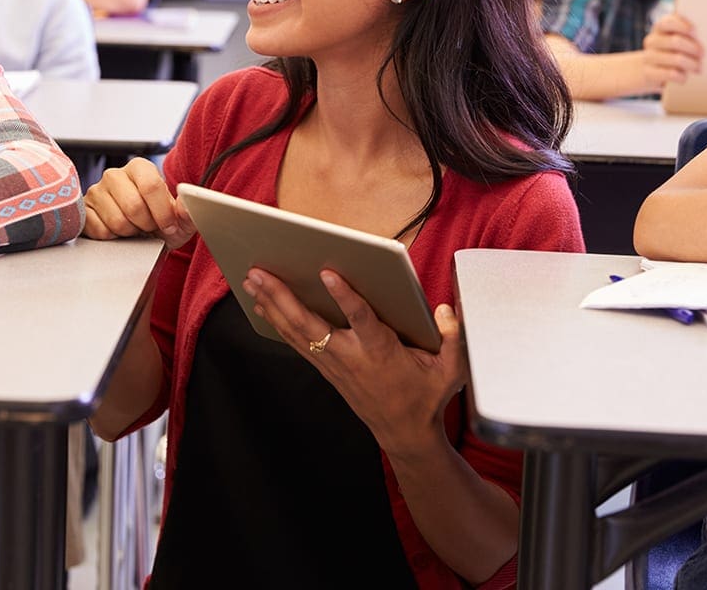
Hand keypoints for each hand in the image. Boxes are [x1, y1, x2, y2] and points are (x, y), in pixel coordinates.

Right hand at [83, 157, 196, 248]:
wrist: (141, 237)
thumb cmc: (160, 224)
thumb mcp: (180, 219)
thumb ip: (188, 210)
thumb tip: (190, 202)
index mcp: (140, 168)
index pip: (151, 186)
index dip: (163, 212)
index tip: (168, 225)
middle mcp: (115, 175)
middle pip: (133, 206)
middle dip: (146, 225)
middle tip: (150, 227)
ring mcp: (96, 191)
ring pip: (116, 221)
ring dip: (130, 233)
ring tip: (134, 228)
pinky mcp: (84, 210)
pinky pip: (100, 230)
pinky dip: (113, 238)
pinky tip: (118, 231)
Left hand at [244, 267, 464, 457]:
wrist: (406, 434)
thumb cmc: (426, 396)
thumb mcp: (451, 370)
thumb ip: (454, 337)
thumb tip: (446, 310)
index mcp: (381, 351)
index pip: (361, 319)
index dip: (345, 296)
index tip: (327, 273)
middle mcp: (351, 356)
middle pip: (310, 324)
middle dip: (282, 297)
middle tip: (261, 272)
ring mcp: (334, 364)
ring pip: (296, 332)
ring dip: (272, 305)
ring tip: (252, 280)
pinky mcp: (327, 369)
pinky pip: (296, 342)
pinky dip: (277, 322)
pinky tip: (261, 305)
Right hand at [640, 13, 702, 88]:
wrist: (652, 72)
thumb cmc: (673, 53)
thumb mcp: (679, 40)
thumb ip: (688, 34)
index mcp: (660, 28)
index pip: (668, 22)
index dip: (683, 26)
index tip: (695, 32)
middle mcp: (652, 40)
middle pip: (675, 41)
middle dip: (693, 48)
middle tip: (703, 54)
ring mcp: (649, 57)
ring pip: (676, 59)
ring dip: (691, 64)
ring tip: (698, 68)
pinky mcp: (649, 73)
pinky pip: (670, 74)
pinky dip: (681, 76)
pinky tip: (684, 77)